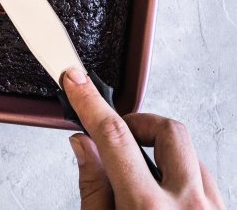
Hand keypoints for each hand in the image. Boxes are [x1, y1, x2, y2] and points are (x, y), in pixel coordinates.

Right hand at [63, 69, 224, 208]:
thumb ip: (93, 189)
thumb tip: (84, 145)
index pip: (113, 136)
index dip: (90, 102)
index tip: (76, 81)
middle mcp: (188, 205)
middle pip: (165, 129)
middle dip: (137, 122)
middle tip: (119, 141)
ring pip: (187, 152)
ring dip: (158, 153)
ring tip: (139, 180)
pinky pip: (202, 176)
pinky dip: (178, 174)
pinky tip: (163, 195)